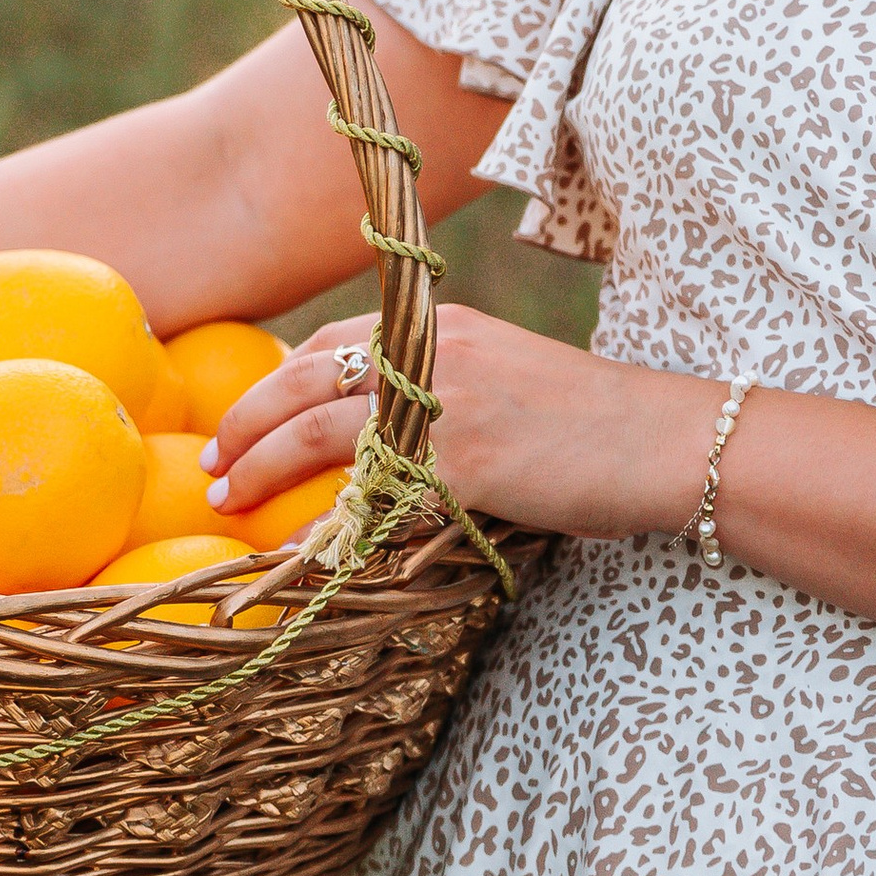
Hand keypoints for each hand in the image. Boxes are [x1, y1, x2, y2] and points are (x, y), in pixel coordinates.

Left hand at [202, 307, 722, 543]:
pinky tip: (294, 549)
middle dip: (246, 420)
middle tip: (212, 460)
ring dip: (259, 465)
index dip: (279, 381)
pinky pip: (364, 493)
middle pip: (304, 376)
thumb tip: (388, 436)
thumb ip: (445, 390)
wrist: (663, 441)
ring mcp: (440, 406)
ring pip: (315, 428)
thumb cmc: (596, 425)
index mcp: (443, 326)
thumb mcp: (509, 379)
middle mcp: (431, 352)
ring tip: (226, 497)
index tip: (248, 416)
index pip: (333, 343)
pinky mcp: (457, 462)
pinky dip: (320, 521)